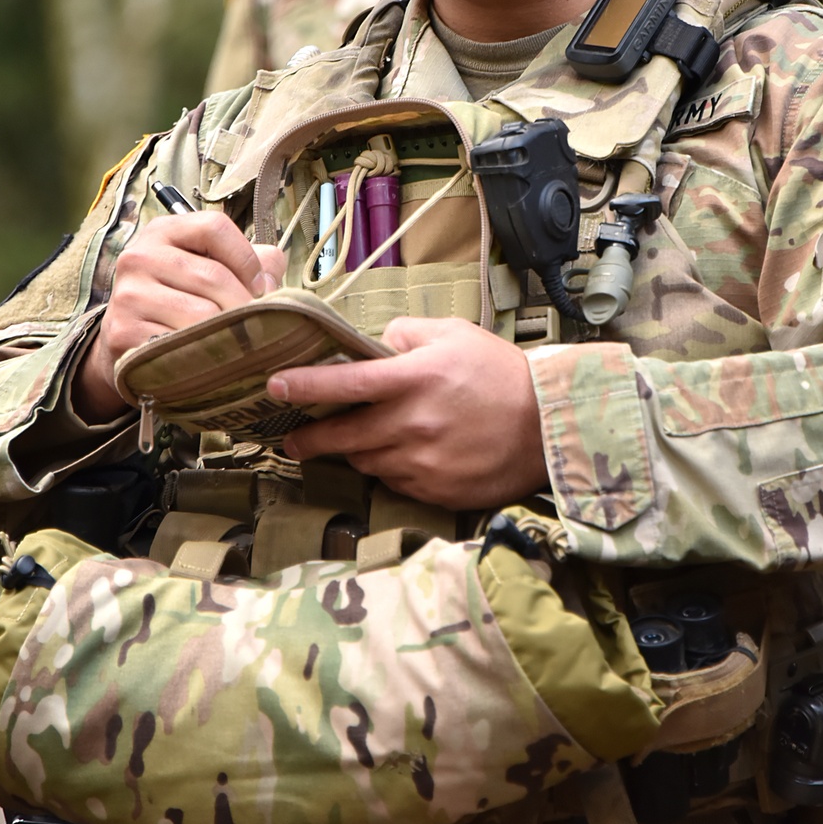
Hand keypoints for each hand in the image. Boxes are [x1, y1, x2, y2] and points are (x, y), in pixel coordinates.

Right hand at [76, 213, 286, 422]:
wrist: (129, 341)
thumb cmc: (182, 299)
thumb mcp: (210, 267)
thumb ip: (253, 262)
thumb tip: (273, 280)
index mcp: (164, 231)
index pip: (214, 227)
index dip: (247, 258)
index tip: (260, 286)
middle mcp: (139, 256)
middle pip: (213, 275)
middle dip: (244, 305)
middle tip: (257, 325)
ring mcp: (128, 295)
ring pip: (202, 314)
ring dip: (228, 333)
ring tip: (235, 342)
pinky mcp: (123, 332)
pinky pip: (181, 345)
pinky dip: (203, 356)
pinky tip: (208, 359)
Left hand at [268, 316, 546, 510]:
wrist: (549, 424)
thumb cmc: (501, 373)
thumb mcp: (455, 335)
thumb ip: (407, 334)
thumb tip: (376, 341)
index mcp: (413, 379)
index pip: (344, 383)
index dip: (304, 386)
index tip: (274, 387)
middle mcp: (412, 423)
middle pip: (343, 436)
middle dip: (310, 440)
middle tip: (292, 440)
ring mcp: (423, 461)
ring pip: (367, 462)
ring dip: (354, 454)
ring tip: (351, 444)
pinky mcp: (436, 490)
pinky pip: (396, 483)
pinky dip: (390, 470)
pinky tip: (399, 458)